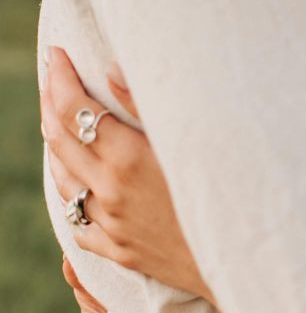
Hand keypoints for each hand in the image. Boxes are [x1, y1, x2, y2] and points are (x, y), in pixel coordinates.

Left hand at [42, 47, 213, 301]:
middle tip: (52, 74)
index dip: (61, 78)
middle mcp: (110, 191)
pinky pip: (79, 221)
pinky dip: (72, 193)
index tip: (56, 54)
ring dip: (56, 144)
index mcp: (128, 158)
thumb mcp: (195, 139)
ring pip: (64, 179)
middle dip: (51, 101)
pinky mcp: (120, 250)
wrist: (246, 258)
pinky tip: (76, 182)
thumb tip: (111, 71)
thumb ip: (148, 105)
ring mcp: (111, 224)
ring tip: (56, 118)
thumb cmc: (234, 187)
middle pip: (61, 139)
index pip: (76, 109)